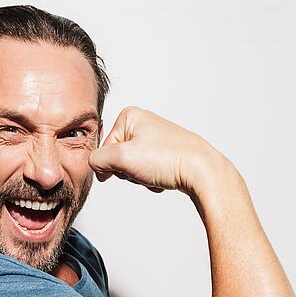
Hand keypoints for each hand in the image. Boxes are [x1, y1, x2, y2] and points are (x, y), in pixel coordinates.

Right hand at [89, 107, 214, 193]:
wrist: (201, 171)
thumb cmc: (168, 159)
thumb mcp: (123, 158)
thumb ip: (97, 160)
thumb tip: (95, 166)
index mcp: (129, 116)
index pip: (103, 148)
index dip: (112, 164)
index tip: (128, 166)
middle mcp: (142, 123)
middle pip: (117, 158)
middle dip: (128, 171)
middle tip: (143, 170)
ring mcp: (154, 139)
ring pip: (131, 167)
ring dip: (140, 177)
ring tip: (155, 174)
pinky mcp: (164, 153)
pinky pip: (145, 172)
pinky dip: (150, 179)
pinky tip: (162, 178)